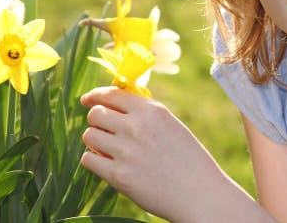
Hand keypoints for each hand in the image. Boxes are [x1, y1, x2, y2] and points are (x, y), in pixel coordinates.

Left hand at [81, 87, 266, 221]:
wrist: (199, 192)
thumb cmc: (188, 159)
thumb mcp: (170, 125)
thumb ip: (144, 115)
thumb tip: (114, 106)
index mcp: (151, 110)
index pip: (112, 94)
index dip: (95, 95)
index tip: (87, 100)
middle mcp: (136, 126)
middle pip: (96, 114)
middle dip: (97, 121)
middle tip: (105, 131)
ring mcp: (126, 151)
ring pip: (89, 136)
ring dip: (95, 141)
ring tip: (109, 150)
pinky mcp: (118, 175)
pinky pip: (88, 160)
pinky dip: (94, 161)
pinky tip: (107, 164)